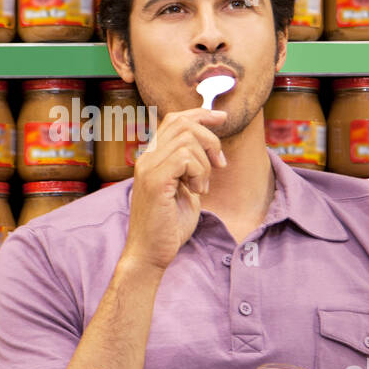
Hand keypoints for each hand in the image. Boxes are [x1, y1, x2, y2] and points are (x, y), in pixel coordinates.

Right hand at [123, 107, 227, 272]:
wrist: (150, 254)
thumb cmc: (168, 227)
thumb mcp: (184, 190)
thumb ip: (191, 169)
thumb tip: (209, 152)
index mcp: (152, 157)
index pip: (174, 119)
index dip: (200, 113)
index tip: (222, 117)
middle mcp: (146, 158)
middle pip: (183, 123)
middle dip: (210, 138)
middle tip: (220, 165)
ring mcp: (148, 168)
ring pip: (188, 140)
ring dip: (205, 164)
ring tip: (201, 188)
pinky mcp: (155, 181)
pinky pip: (186, 158)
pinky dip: (200, 173)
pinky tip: (197, 192)